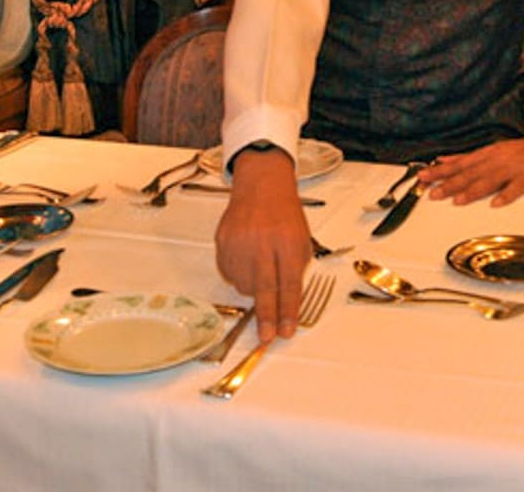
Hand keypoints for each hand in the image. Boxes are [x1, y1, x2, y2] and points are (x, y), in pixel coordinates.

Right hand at [215, 149, 311, 341]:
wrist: (261, 185)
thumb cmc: (285, 215)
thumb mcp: (301, 240)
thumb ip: (295, 271)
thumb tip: (288, 306)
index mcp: (287, 242)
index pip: (289, 284)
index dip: (288, 311)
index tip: (286, 332)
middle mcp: (262, 242)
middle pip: (264, 289)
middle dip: (266, 317)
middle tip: (266, 338)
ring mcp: (239, 242)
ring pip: (244, 285)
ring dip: (253, 290)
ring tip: (261, 270)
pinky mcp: (222, 242)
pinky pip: (229, 273)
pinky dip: (239, 276)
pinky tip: (247, 260)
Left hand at [419, 136, 523, 206]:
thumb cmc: (523, 152)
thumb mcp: (493, 150)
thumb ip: (469, 158)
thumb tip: (444, 160)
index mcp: (489, 154)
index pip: (460, 163)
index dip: (441, 171)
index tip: (424, 178)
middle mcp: (498, 160)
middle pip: (471, 173)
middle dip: (450, 184)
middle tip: (433, 194)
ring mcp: (514, 169)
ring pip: (490, 180)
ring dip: (473, 191)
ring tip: (457, 200)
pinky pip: (517, 188)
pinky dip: (506, 195)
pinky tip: (496, 203)